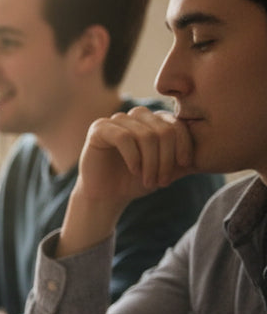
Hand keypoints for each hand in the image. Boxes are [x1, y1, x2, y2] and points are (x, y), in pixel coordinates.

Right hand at [58, 107, 194, 256]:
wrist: (107, 197)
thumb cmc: (136, 182)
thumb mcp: (168, 170)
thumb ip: (186, 159)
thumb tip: (215, 152)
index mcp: (154, 120)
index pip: (177, 124)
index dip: (184, 144)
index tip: (184, 166)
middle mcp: (136, 116)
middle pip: (162, 129)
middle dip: (166, 159)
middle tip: (163, 181)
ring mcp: (116, 120)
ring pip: (145, 134)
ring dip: (151, 162)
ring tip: (150, 181)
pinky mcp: (99, 129)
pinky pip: (123, 137)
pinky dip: (133, 157)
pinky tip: (135, 171)